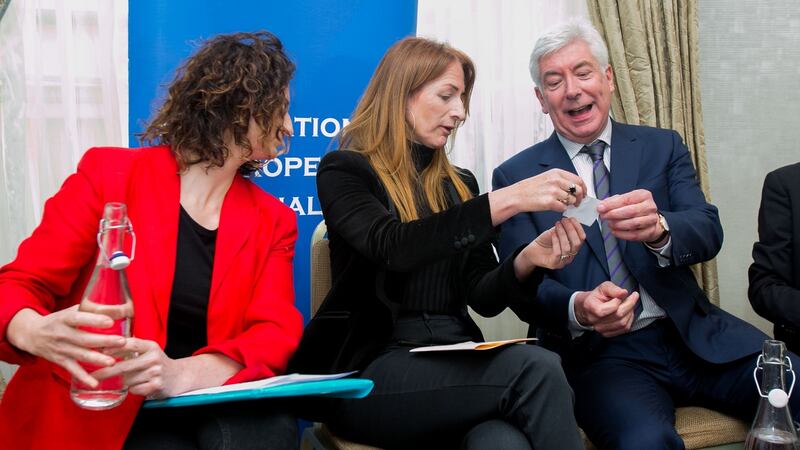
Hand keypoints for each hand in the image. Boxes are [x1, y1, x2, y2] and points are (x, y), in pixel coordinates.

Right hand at [6, 306, 125, 387]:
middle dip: (104, 341)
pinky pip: (73, 370)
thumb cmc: (59, 320)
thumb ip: (90, 309)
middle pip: (84, 339)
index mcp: (65, 319)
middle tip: (122, 341)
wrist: (32, 334)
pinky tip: (95, 383)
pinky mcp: (61, 361)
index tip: (110, 322)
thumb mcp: (70, 311)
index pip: (79, 319)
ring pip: (80, 355)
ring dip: (97, 359)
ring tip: (112, 362)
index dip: (94, 320)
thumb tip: (116, 308)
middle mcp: (62, 334)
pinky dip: (83, 378)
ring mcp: (61, 349)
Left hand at [93, 338, 180, 398]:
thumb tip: (104, 346)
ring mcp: (156, 372)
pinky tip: (142, 385)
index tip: (101, 351)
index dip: (115, 347)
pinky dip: (134, 389)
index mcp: (151, 346)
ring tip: (135, 379)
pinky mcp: (157, 385)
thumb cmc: (156, 363)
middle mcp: (154, 358)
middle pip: (124, 366)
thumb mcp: (148, 350)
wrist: (178, 376)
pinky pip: (135, 390)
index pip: (131, 344)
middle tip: (94, 376)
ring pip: (128, 380)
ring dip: (126, 382)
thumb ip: (131, 347)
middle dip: (107, 371)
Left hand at [513, 218, 585, 279]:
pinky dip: (556, 241)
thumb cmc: (545, 242)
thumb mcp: (555, 233)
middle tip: (564, 220)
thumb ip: (563, 228)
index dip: (578, 227)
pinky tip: (553, 233)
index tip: (571, 218)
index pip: (581, 238)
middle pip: (576, 243)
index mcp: (573, 248)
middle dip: (571, 230)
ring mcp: (562, 262)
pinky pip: (558, 252)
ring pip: (567, 247)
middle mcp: (570, 256)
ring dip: (563, 234)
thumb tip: (570, 219)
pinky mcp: (553, 264)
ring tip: (557, 225)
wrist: (532, 251)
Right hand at [517, 168, 586, 211]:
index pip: (578, 179)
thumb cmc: (531, 187)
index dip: (584, 188)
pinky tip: (556, 207)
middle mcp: (556, 180)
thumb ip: (561, 180)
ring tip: (563, 204)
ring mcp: (553, 191)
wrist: (517, 195)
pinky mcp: (549, 202)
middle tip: (577, 202)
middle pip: (578, 190)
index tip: (584, 193)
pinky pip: (563, 207)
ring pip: (572, 200)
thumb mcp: (547, 177)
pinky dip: (562, 209)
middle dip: (580, 198)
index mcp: (556, 173)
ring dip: (570, 204)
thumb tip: (575, 187)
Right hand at [573, 281, 639, 336]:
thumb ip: (613, 289)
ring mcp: (600, 328)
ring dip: (630, 313)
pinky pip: (624, 329)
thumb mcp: (603, 287)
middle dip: (629, 305)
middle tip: (633, 297)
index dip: (619, 300)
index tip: (623, 294)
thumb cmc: (597, 297)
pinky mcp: (606, 333)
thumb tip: (623, 293)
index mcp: (590, 306)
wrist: (589, 308)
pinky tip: (627, 313)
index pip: (610, 308)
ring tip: (629, 305)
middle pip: (618, 316)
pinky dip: (629, 320)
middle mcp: (594, 320)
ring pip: (623, 324)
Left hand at [597, 189, 662, 241]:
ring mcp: (651, 219)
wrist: (649, 219)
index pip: (626, 199)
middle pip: (630, 211)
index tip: (600, 208)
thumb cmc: (634, 207)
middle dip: (614, 214)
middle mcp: (649, 206)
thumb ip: (613, 201)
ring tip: (610, 224)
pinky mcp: (650, 231)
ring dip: (618, 225)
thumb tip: (602, 205)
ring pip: (633, 224)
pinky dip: (622, 234)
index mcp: (643, 195)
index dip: (611, 204)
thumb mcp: (625, 200)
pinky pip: (635, 235)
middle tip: (604, 217)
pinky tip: (614, 231)